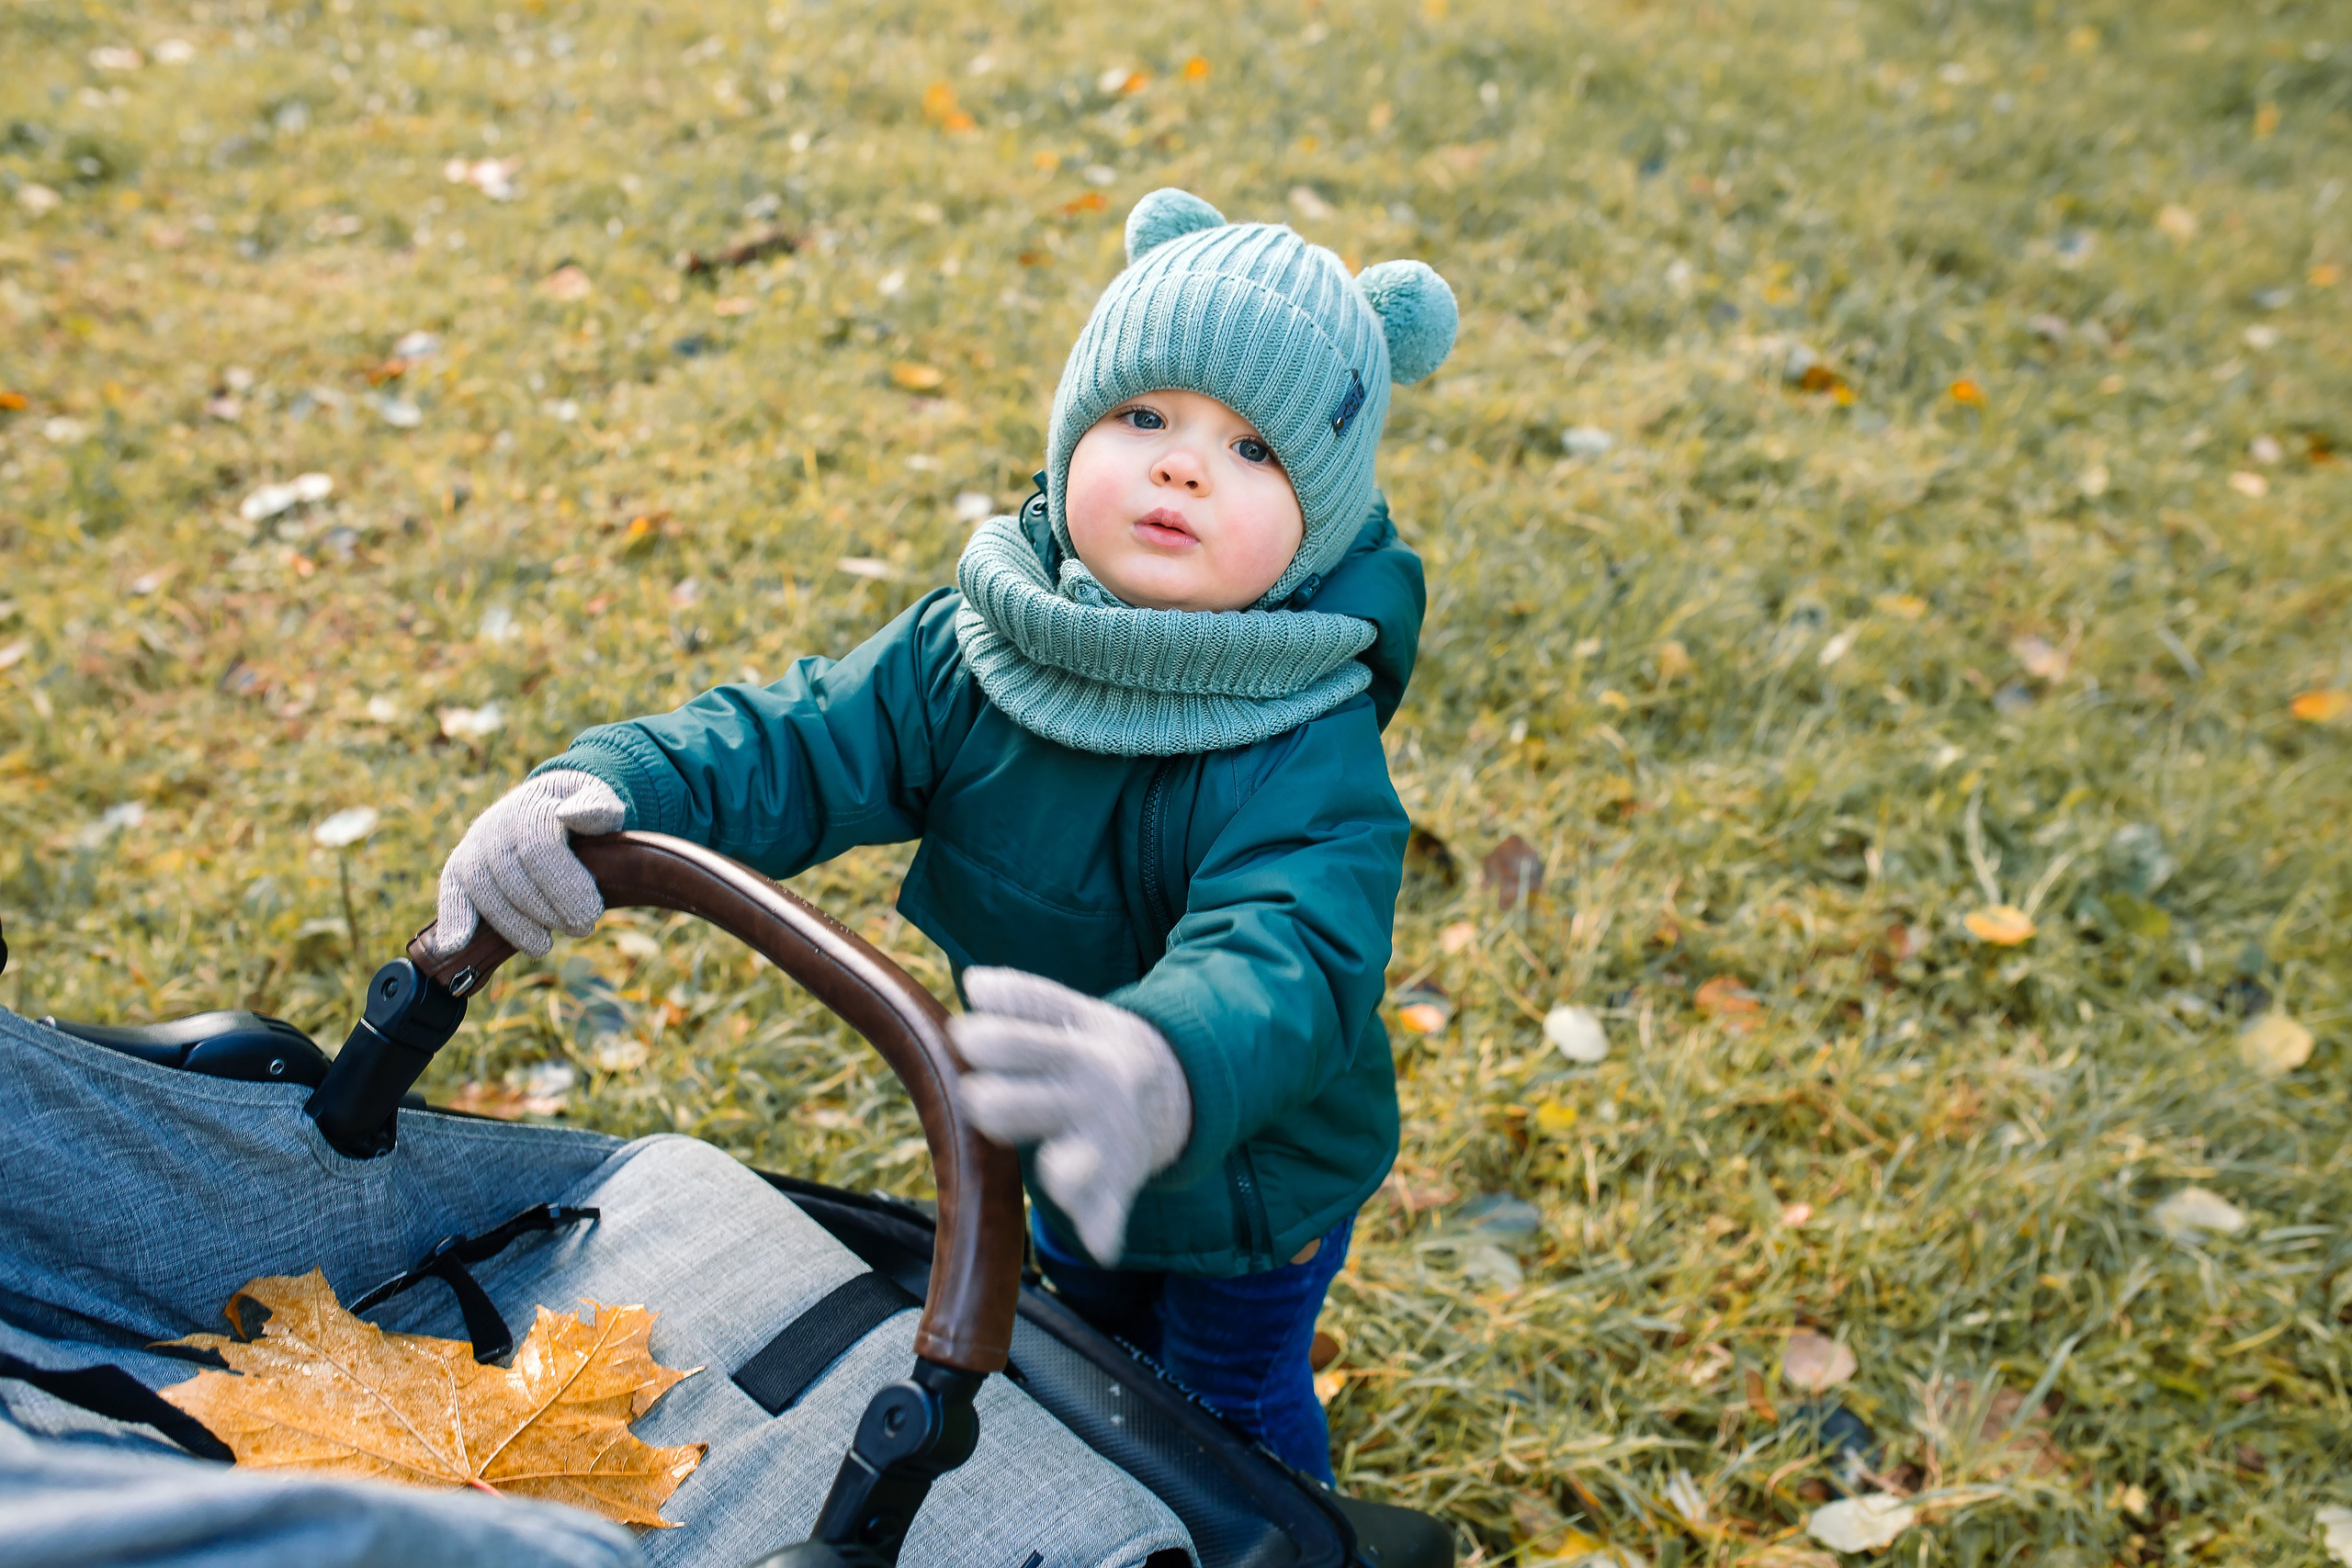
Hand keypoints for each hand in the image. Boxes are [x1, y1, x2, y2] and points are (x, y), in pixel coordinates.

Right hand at [431, 771, 625, 957]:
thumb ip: (597, 806)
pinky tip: (456, 946)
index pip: (539, 848)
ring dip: (513, 925)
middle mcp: (495, 824)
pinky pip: (451, 892)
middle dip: (546, 910)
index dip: (564, 885)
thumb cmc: (579, 807)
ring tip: (543, 946)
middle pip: (511, 875)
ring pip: (483, 890)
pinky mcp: (458, 867)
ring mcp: (474, 846)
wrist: (547, 803)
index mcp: (531, 806)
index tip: (592, 914)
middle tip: (581, 929)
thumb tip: (572, 815)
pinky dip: (452, 918)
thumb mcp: (599, 798)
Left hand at [951, 968, 1192, 1265]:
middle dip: (986, 1101)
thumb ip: (1027, 997)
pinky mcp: (1117, 1182)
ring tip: (1047, 1158)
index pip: (1015, 1041)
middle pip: (1014, 1107)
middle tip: (980, 1096)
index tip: (965, 1038)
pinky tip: (1100, 1243)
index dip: (979, 1040)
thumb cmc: (1103, 1052)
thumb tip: (974, 984)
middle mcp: (1095, 1093)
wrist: (1182, 1092)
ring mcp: (1108, 1140)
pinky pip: (1108, 1211)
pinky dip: (1104, 1227)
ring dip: (1050, 1166)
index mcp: (1081, 1046)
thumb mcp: (1078, 1013)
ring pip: (1065, 1168)